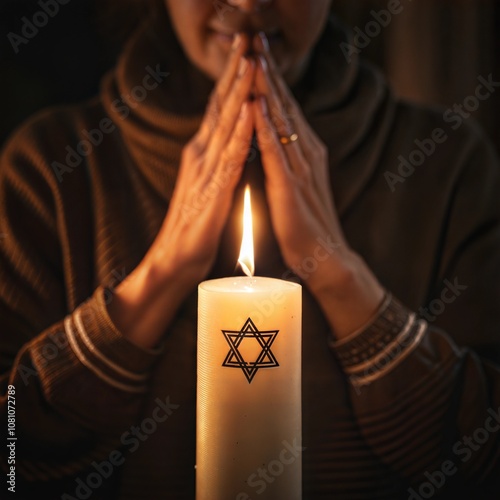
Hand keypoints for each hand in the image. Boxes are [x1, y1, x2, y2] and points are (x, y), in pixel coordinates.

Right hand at [108, 34, 254, 347]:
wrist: (177, 262)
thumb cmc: (198, 226)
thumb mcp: (212, 185)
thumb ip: (221, 161)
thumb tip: (235, 140)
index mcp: (205, 154)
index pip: (222, 108)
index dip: (235, 78)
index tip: (249, 49)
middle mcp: (202, 156)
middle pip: (221, 106)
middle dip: (236, 70)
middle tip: (248, 36)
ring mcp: (205, 172)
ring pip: (225, 125)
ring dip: (239, 91)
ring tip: (252, 59)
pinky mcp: (211, 193)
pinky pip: (229, 159)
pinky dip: (241, 132)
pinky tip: (250, 110)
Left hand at [252, 33, 384, 338]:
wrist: (325, 257)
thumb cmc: (305, 224)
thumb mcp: (295, 182)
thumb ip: (286, 160)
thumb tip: (271, 139)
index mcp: (303, 151)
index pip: (285, 106)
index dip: (271, 76)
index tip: (257, 49)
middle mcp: (305, 152)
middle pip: (285, 103)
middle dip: (270, 68)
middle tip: (256, 35)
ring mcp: (300, 167)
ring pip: (282, 119)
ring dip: (268, 87)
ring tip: (254, 55)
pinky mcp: (290, 186)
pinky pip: (276, 151)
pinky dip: (266, 126)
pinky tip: (256, 104)